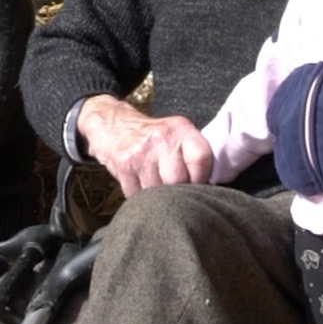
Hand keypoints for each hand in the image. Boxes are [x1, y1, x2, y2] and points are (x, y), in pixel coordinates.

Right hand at [75, 94, 212, 196]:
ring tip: (156, 189)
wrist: (113, 125)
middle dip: (177, 192)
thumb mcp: (175, 134)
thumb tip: (209, 189)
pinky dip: (140, 198)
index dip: (201, 178)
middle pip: (179, 180)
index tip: (195, 185)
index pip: (201, 159)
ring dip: (157, 198)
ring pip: (158, 192)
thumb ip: (192, 155)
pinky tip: (140, 187)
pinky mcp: (125, 164)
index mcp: (180, 128)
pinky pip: (137, 194)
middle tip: (173, 191)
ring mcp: (142, 152)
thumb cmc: (151, 137)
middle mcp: (162, 138)